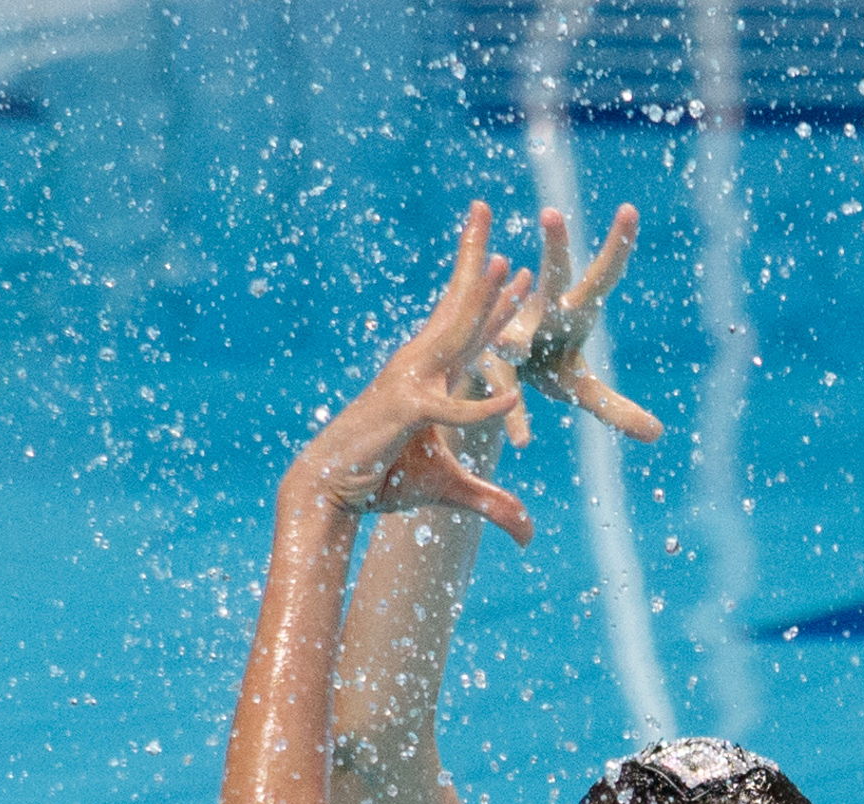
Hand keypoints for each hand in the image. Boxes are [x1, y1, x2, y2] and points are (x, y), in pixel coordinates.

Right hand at [286, 202, 533, 542]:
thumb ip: (494, 506)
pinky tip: (512, 405)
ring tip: (507, 262)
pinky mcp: (408, 413)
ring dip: (484, 302)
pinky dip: (483, 411)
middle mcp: (420, 366)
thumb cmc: (383, 482)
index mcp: (431, 375)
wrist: (333, 488)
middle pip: (458, 308)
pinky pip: (454, 411)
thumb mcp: (450, 491)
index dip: (493, 298)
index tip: (515, 265)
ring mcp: (413, 384)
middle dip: (476, 259)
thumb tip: (531, 534)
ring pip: (456, 338)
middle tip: (485, 208)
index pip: (467, 329)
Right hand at [485, 202, 663, 448]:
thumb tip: (659, 434)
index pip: (602, 276)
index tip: (630, 208)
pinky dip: (516, 415)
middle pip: (553, 279)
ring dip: (513, 333)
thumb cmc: (549, 368)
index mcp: (574, 313)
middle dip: (555, 250)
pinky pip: (505, 388)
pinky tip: (523, 439)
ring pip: (518, 330)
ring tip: (508, 344)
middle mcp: (544, 312)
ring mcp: (515, 334)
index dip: (617, 245)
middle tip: (551, 214)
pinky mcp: (495, 366)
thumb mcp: (583, 389)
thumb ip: (617, 409)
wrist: (498, 374)